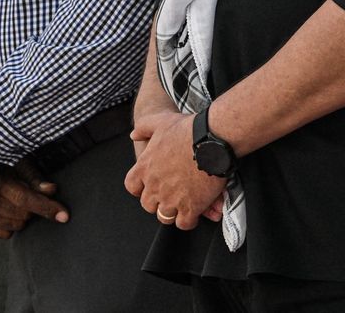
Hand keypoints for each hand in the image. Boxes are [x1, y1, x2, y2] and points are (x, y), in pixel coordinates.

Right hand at [0, 161, 69, 238]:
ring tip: (14, 202)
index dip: (48, 208)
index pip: (28, 200)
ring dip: (22, 218)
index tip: (65, 216)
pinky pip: (5, 235)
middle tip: (26, 195)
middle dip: (32, 208)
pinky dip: (10, 227)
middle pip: (25, 216)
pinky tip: (7, 213)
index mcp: (1, 185)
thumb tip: (52, 189)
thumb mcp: (17, 165)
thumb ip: (34, 178)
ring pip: (17, 226)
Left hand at [123, 112, 226, 229]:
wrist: (212, 139)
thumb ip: (144, 127)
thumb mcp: (161, 121)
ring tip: (185, 204)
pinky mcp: (190, 208)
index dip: (141, 188)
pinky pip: (184, 223)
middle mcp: (154, 187)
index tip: (152, 186)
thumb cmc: (188, 129)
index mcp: (144, 168)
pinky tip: (197, 211)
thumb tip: (133, 135)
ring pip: (165, 216)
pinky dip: (189, 220)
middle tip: (172, 195)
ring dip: (173, 212)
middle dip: (159, 201)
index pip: (132, 186)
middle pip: (148, 205)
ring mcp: (171, 200)